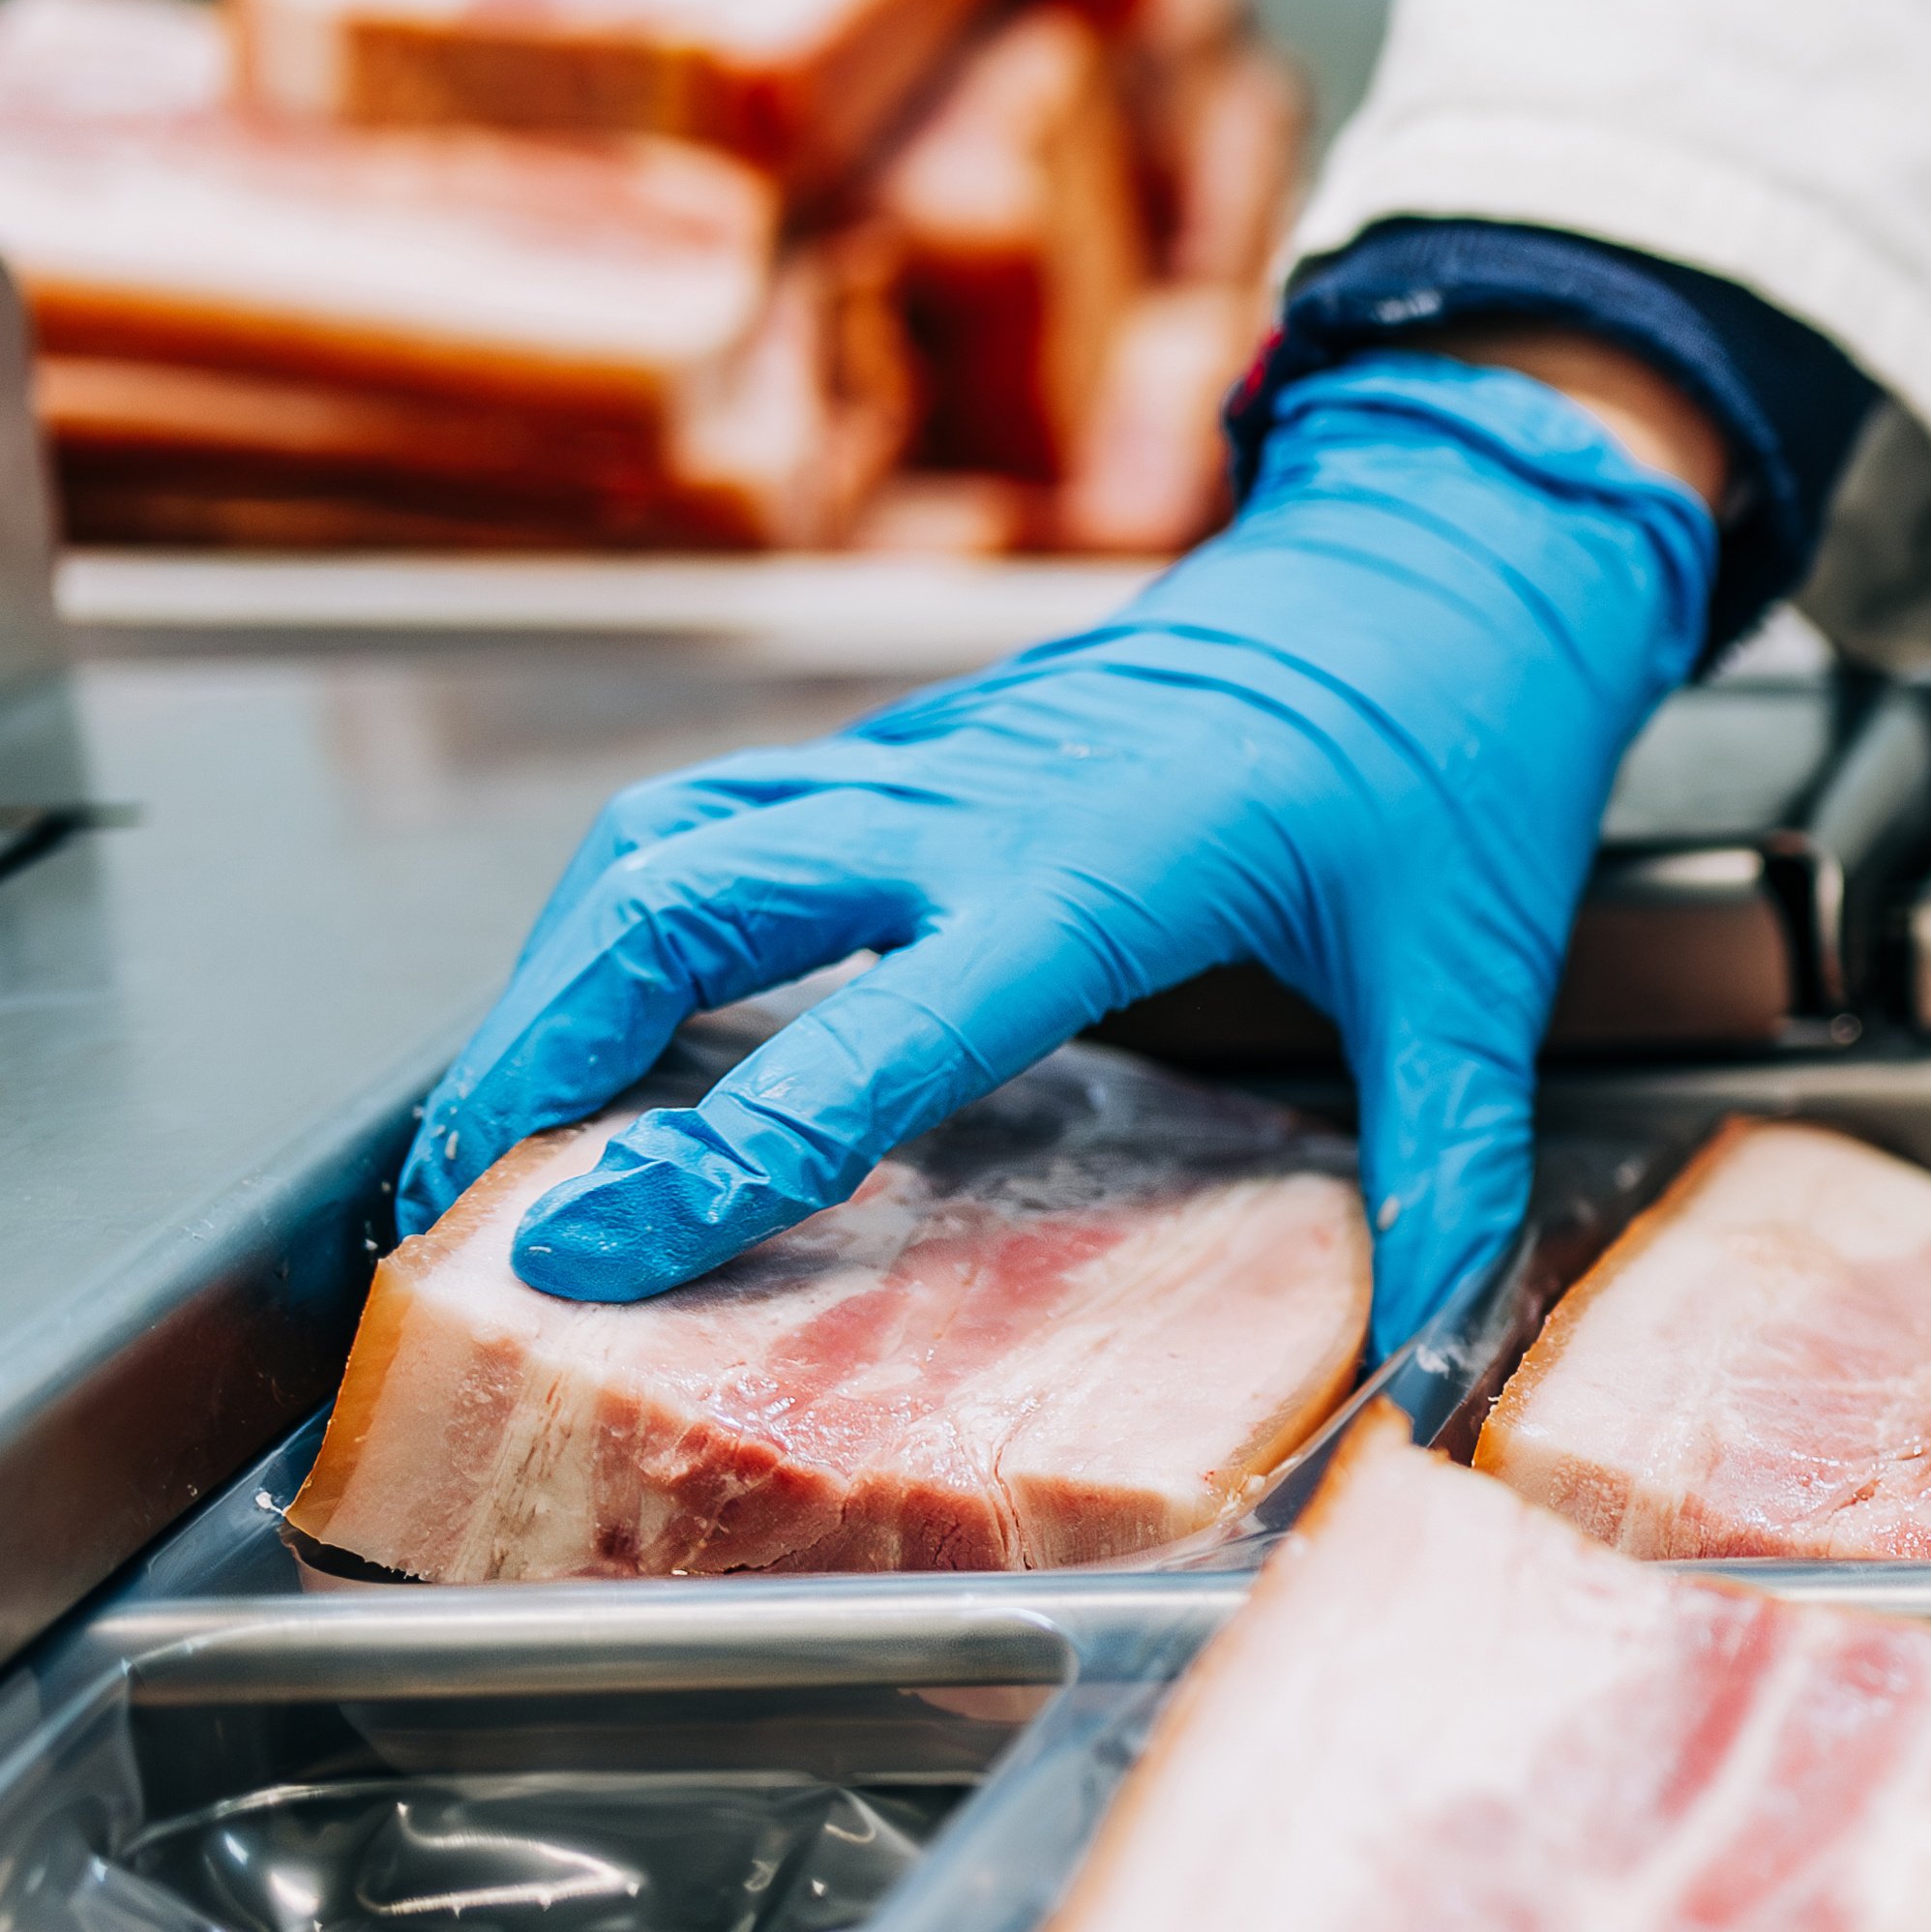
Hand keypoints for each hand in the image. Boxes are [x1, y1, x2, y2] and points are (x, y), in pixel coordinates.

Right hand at [395, 355, 1719, 1364]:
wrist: (1449, 563)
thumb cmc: (1460, 757)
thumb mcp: (1480, 984)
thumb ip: (1453, 1176)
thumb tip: (1438, 1368)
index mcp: (1099, 870)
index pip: (866, 1039)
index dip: (714, 1154)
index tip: (577, 1248)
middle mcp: (973, 803)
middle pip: (681, 903)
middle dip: (536, 1052)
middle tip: (450, 1206)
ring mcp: (929, 760)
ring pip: (667, 841)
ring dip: (553, 976)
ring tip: (487, 1126)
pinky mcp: (917, 746)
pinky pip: (726, 815)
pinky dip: (628, 910)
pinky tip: (597, 1008)